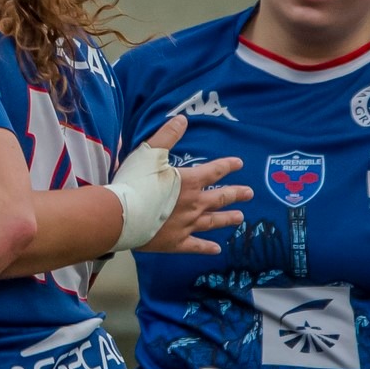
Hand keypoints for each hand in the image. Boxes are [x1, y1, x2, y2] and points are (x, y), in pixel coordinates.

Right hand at [133, 116, 245, 256]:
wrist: (120, 215)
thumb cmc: (134, 182)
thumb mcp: (149, 152)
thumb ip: (167, 136)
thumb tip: (183, 119)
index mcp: (189, 181)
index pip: (214, 171)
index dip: (227, 166)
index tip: (239, 163)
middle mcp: (194, 204)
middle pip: (220, 198)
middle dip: (236, 194)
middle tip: (249, 193)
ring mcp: (187, 225)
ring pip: (213, 221)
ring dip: (227, 219)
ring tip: (240, 218)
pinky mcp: (176, 242)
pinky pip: (196, 246)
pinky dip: (207, 248)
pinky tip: (217, 249)